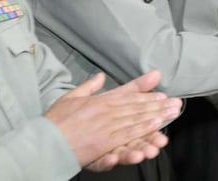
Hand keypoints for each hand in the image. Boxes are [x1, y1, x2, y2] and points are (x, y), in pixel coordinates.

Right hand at [44, 71, 181, 167]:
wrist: (42, 142)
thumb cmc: (54, 122)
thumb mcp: (70, 98)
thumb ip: (89, 86)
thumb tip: (101, 75)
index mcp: (99, 101)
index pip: (128, 96)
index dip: (146, 95)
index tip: (163, 94)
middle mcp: (104, 111)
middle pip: (136, 107)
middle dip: (157, 105)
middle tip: (175, 104)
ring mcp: (105, 126)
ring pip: (135, 119)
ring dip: (155, 115)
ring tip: (170, 113)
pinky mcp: (103, 142)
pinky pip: (126, 134)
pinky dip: (142, 129)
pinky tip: (154, 126)